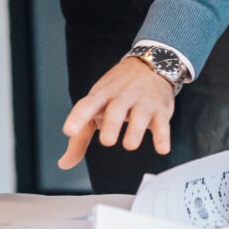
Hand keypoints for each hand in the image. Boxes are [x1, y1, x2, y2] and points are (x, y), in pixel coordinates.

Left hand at [57, 56, 175, 170]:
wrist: (149, 65)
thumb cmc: (117, 91)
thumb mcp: (96, 107)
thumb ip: (81, 137)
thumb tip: (65, 163)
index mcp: (101, 96)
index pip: (86, 105)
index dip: (77, 118)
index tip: (69, 131)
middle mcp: (121, 97)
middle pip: (115, 110)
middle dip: (111, 125)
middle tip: (107, 141)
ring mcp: (142, 102)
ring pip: (140, 115)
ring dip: (135, 130)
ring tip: (129, 145)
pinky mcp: (160, 110)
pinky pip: (162, 123)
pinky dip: (163, 136)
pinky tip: (162, 148)